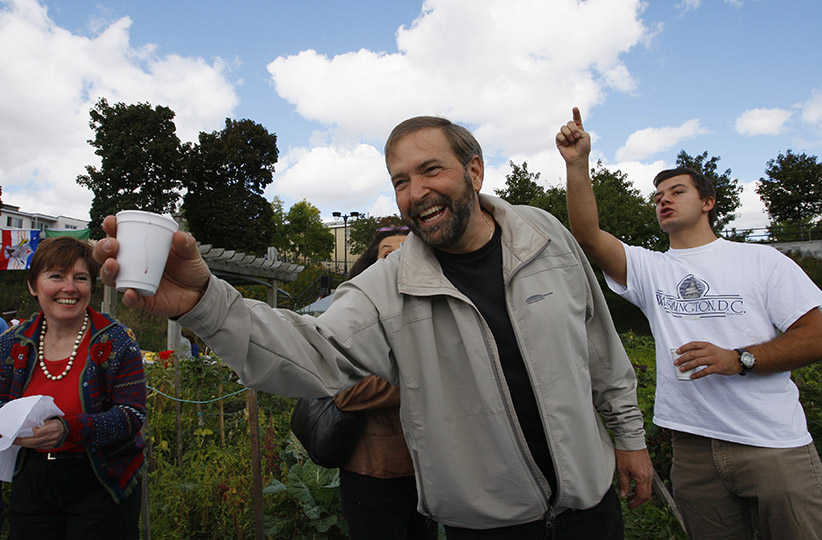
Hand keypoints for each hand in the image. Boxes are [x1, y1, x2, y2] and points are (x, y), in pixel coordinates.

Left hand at [15, 418, 64, 449]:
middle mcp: (53, 436)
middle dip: (22, 441)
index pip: (38, 433)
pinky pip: (38, 447)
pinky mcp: (50, 447)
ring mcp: (51, 443)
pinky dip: (30, 445)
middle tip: (14, 440)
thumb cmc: (57, 424)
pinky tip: (25, 444)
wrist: (65, 430)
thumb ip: (41, 424)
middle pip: (34, 441)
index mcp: (53, 427)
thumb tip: (30, 427)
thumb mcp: (50, 420)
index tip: (21, 432)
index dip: (28, 434)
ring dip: (25, 444)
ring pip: (35, 445)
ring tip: (17, 442)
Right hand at [93, 215, 211, 317]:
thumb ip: (187, 243)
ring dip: (107, 271)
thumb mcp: (190, 253)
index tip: (111, 222)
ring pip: (112, 278)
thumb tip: (179, 236)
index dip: (111, 229)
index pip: (120, 237)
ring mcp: (135, 282)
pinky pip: (131, 300)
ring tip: (113, 264)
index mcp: (141, 249)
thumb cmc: (190, 269)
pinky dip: (128, 297)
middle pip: (107, 256)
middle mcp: (132, 265)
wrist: (200, 292)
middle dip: (103, 249)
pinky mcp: (143, 300)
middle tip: (112, 244)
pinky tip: (130, 292)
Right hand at [555, 107, 590, 165]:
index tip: (575, 108)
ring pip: (563, 128)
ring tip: (572, 141)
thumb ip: (578, 129)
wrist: (578, 158)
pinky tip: (566, 144)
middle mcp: (571, 131)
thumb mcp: (585, 136)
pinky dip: (563, 139)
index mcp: (578, 129)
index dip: (576, 113)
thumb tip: (568, 130)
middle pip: (569, 122)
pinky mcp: (559, 140)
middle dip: (573, 129)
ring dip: (569, 134)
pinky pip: (559, 135)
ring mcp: (564, 135)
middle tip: (576, 137)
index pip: (577, 119)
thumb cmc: (583, 148)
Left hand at [615, 448, 652, 508]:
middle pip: (647, 493)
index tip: (630, 506)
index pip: (642, 496)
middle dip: (638, 499)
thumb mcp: (622, 470)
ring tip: (629, 493)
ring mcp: (650, 471)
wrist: (631, 439)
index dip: (636, 503)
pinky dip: (641, 485)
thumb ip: (623, 484)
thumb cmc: (625, 452)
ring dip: (639, 492)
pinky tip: (633, 483)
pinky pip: (647, 480)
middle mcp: (649, 475)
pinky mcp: (648, 466)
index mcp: (642, 478)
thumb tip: (624, 495)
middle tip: (629, 501)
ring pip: (647, 487)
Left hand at [674, 342, 739, 377]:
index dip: (684, 348)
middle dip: (683, 358)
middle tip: (676, 362)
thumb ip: (702, 351)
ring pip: (697, 362)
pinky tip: (692, 376)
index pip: (693, 344)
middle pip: (693, 354)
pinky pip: (705, 371)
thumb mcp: (712, 349)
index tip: (677, 351)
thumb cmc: (722, 355)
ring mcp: (714, 359)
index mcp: (708, 345)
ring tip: (681, 369)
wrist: (737, 360)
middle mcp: (710, 351)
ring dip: (688, 366)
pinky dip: (697, 374)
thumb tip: (687, 356)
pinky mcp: (717, 368)